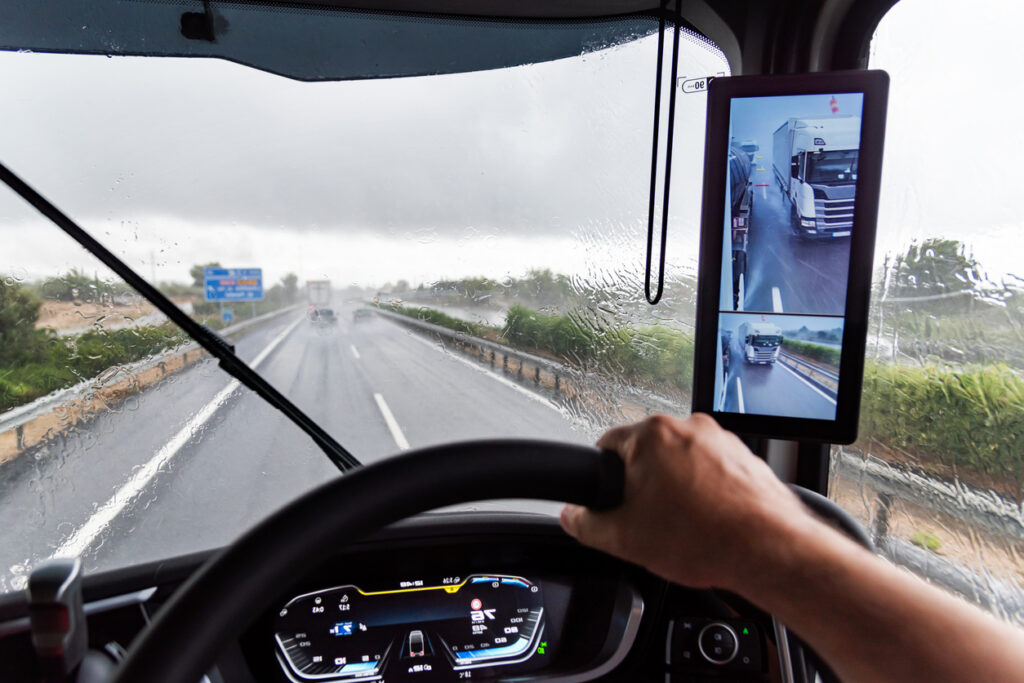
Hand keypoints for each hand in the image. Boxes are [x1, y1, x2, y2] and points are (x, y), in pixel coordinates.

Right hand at [561, 414, 811, 591]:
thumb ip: (585, 524)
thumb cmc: (704, 538)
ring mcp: (720, 439)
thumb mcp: (623, 540)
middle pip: (647, 455)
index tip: (612, 501)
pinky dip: (707, 492)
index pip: (606, 446)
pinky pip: (712, 471)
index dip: (603, 479)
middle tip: (650, 522)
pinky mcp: (744, 457)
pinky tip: (709, 522)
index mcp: (651, 435)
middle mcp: (687, 426)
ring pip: (681, 463)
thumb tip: (573, 516)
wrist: (768, 549)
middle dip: (644, 486)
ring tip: (685, 526)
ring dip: (677, 488)